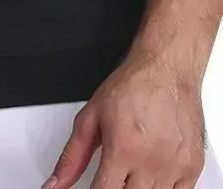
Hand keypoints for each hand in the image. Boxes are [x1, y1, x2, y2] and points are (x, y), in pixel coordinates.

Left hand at [43, 49, 206, 188]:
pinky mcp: (193, 168)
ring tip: (131, 170)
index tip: (93, 187)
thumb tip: (55, 184)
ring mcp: (175, 168)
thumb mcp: (90, 118)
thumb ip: (71, 156)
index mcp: (122, 150)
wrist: (165, 70)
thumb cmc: (130, 88)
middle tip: (114, 173)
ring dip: (137, 188)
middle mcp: (150, 163)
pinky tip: (151, 175)